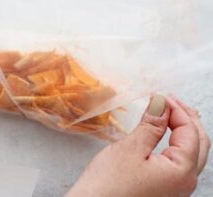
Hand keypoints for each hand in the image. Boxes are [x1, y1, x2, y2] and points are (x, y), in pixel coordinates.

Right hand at [66, 95, 210, 196]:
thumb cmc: (108, 186)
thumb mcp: (130, 148)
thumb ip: (151, 125)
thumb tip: (162, 104)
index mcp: (181, 172)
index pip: (190, 131)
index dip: (177, 109)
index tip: (160, 95)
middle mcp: (185, 184)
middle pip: (198, 144)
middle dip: (187, 119)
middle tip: (171, 101)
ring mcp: (175, 191)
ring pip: (191, 155)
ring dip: (184, 132)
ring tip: (171, 116)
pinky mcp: (163, 193)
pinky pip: (179, 165)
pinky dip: (176, 146)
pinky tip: (164, 139)